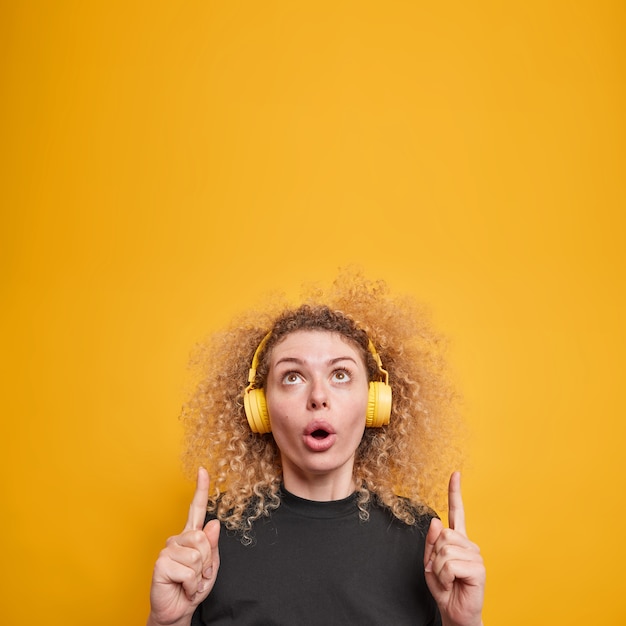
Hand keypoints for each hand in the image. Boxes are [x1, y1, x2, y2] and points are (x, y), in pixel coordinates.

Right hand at [148, 468, 220, 625]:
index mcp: (191, 536)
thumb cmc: (193, 587)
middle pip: (203, 538)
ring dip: (199, 574)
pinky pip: (188, 569)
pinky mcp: (161, 563)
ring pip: (197, 554)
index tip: (204, 470)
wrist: (178, 611)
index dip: (201, 489)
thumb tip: (213, 523)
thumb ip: (212, 546)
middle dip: (206, 561)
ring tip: (190, 581)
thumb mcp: (210, 566)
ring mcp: (168, 549)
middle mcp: (178, 539)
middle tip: (198, 574)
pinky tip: (183, 586)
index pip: (196, 509)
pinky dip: (191, 583)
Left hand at [424, 472, 484, 625]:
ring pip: (443, 550)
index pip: (456, 512)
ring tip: (448, 580)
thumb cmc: (445, 589)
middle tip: (441, 572)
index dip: (455, 492)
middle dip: (433, 556)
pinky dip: (444, 577)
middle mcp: (469, 544)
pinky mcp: (478, 569)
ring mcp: (475, 556)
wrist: (456, 613)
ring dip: (437, 569)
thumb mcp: (429, 564)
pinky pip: (449, 565)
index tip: (455, 473)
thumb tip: (436, 520)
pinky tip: (454, 584)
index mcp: (457, 540)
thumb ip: (430, 543)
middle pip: (442, 534)